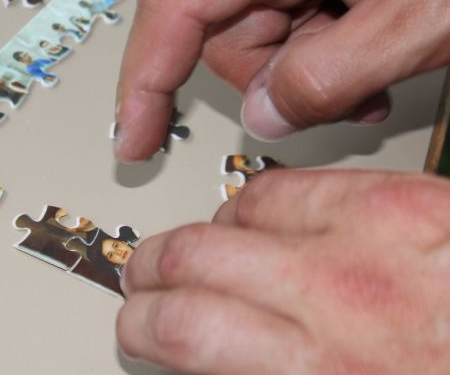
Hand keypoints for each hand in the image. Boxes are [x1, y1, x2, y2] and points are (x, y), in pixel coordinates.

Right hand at [114, 0, 449, 160]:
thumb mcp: (418, 13)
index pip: (176, 5)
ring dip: (306, 77)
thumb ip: (330, 74)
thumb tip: (264, 115)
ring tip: (372, 74)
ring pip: (260, 44)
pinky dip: (323, 64)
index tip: (132, 137)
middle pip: (222, 33)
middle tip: (338, 94)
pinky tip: (369, 62)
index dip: (144, 77)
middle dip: (270, 80)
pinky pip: (293, 35)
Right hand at [117, 170, 449, 374]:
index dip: (140, 325)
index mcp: (318, 370)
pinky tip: (263, 219)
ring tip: (201, 250)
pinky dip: (263, 201)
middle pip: (194, 256)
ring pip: (240, 210)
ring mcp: (371, 236)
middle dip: (153, 271)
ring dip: (207, 233)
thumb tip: (211, 364)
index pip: (182, 328)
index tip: (136, 327)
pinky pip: (297, 183)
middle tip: (146, 282)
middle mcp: (338, 296)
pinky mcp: (404, 198)